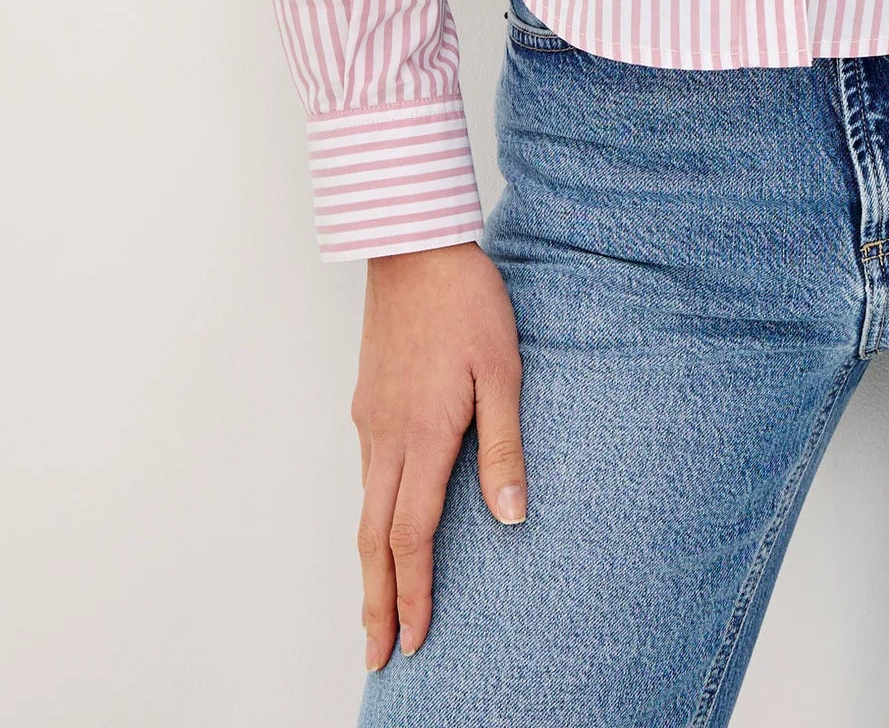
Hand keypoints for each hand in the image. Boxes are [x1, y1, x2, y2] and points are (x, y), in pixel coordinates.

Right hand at [352, 240, 527, 672]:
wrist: (414, 245)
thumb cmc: (468, 303)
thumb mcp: (503, 372)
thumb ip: (504, 447)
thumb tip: (512, 518)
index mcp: (421, 436)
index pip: (412, 536)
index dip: (413, 593)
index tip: (413, 640)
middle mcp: (385, 437)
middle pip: (373, 539)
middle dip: (377, 601)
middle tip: (378, 655)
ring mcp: (370, 420)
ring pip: (364, 509)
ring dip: (371, 565)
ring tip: (379, 607)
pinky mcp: (367, 401)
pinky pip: (365, 476)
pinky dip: (370, 519)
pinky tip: (382, 528)